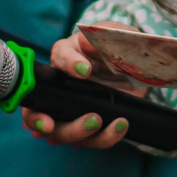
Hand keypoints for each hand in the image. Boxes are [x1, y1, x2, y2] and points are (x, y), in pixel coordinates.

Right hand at [21, 33, 146, 150]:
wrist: (140, 69)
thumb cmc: (121, 47)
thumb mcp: (116, 36)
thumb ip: (103, 36)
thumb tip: (85, 42)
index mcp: (65, 56)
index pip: (59, 57)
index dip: (69, 65)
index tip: (86, 70)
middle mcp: (60, 86)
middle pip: (37, 107)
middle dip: (41, 118)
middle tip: (69, 113)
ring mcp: (70, 109)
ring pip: (59, 131)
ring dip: (76, 131)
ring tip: (100, 121)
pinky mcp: (89, 126)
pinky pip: (89, 140)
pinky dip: (102, 138)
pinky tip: (116, 130)